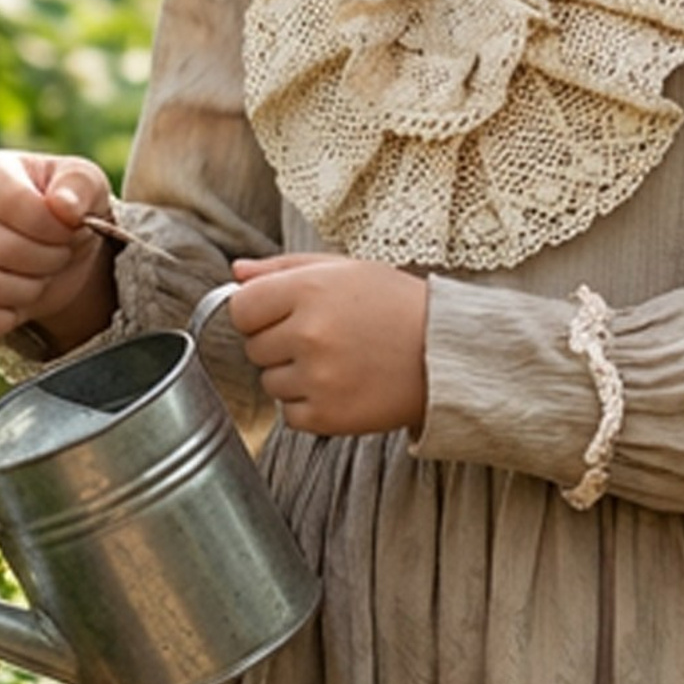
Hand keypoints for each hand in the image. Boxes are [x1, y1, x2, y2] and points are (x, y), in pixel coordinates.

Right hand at [0, 150, 114, 345]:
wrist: (61, 249)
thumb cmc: (69, 207)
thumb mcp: (88, 186)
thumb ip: (80, 186)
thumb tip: (63, 205)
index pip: (12, 203)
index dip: (52, 227)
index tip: (69, 228)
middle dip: (46, 259)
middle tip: (60, 254)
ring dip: (28, 290)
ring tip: (42, 275)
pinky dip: (0, 320)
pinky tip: (18, 306)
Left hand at [228, 254, 427, 436]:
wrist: (447, 353)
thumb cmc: (395, 305)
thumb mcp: (343, 269)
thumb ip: (283, 268)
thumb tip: (237, 273)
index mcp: (308, 290)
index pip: (240, 308)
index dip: (257, 312)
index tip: (282, 314)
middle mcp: (309, 333)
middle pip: (253, 347)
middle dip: (279, 343)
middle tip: (323, 337)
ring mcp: (318, 378)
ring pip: (269, 383)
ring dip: (293, 376)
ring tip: (337, 361)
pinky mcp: (329, 416)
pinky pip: (289, 415)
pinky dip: (309, 406)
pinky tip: (341, 386)